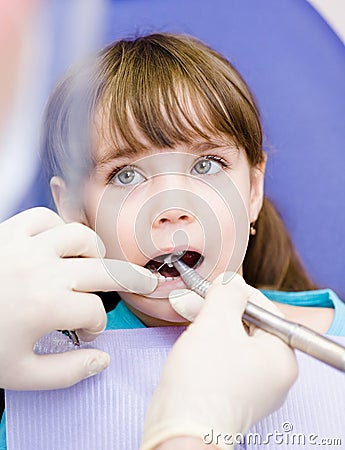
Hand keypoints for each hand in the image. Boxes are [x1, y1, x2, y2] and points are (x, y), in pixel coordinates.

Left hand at [0, 207, 156, 389]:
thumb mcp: (20, 374)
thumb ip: (67, 373)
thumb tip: (102, 361)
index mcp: (49, 306)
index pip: (95, 312)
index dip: (95, 327)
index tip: (85, 334)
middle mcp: (45, 271)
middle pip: (104, 271)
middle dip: (130, 281)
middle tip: (144, 283)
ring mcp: (28, 246)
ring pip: (80, 237)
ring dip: (95, 251)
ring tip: (98, 261)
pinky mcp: (10, 231)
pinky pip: (44, 217)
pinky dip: (57, 227)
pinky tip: (59, 242)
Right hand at [141, 273, 296, 449]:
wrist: (180, 430)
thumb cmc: (203, 380)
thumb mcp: (217, 322)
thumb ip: (227, 293)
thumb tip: (231, 280)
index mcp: (281, 356)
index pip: (263, 309)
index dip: (236, 290)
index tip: (213, 283)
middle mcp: (272, 373)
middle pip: (247, 324)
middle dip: (217, 307)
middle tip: (194, 295)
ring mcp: (252, 386)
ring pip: (232, 340)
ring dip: (209, 321)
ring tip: (185, 307)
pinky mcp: (231, 394)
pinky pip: (224, 357)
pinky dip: (208, 342)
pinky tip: (191, 333)